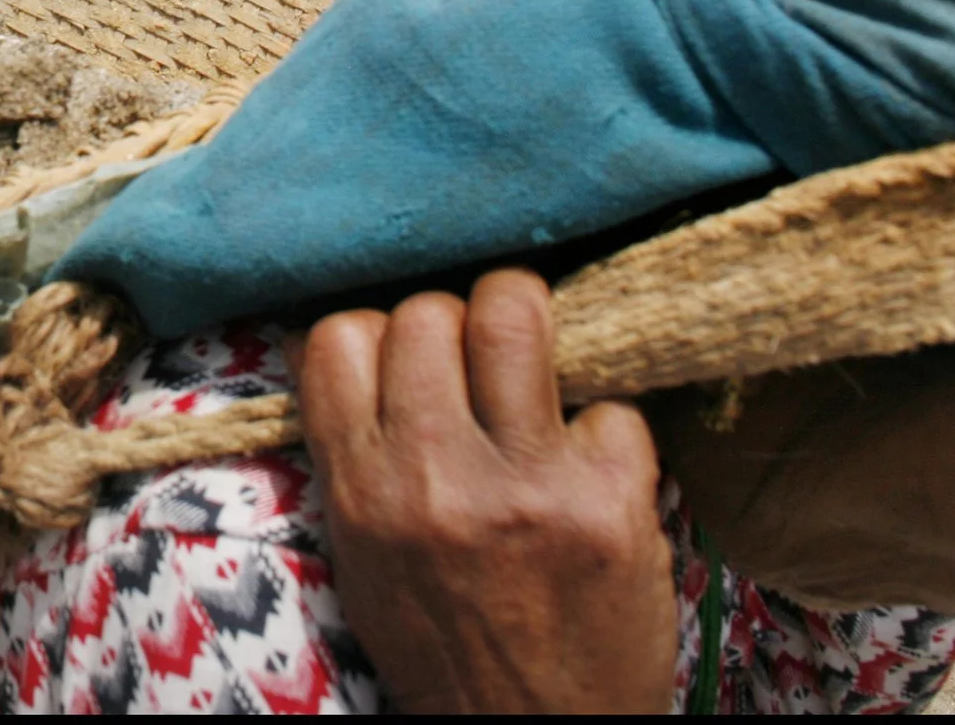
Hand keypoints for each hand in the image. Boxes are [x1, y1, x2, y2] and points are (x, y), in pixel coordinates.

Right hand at [291, 269, 676, 713]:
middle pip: (430, 310)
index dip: (380, 335)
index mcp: (364, 494)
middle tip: (479, 373)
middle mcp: (436, 480)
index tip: (407, 363)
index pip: (341, 336)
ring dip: (527, 327)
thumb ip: (355, 452)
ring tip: (536, 372)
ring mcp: (527, 486)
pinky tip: (596, 472)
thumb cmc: (446, 645)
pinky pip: (612, 401)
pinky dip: (608, 432)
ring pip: (513, 309)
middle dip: (457, 328)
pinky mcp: (612, 502)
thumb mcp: (365, 556)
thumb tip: (349, 338)